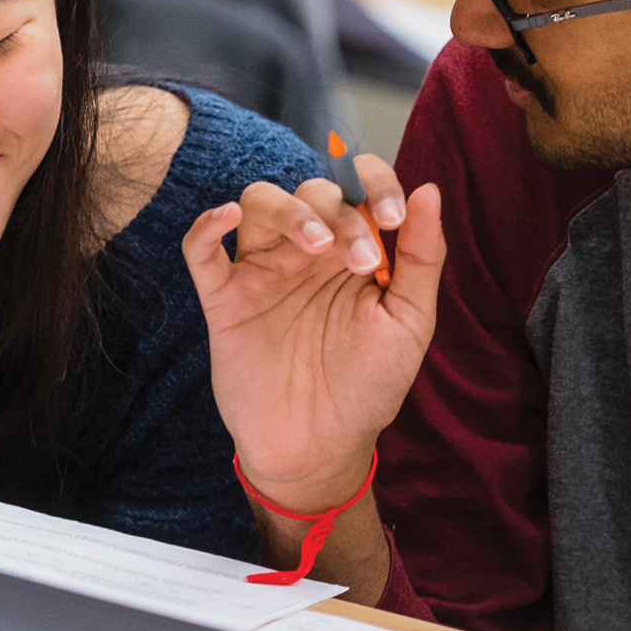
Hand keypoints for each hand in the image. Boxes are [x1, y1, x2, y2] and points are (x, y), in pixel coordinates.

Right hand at [184, 155, 442, 511]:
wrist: (320, 448)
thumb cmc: (368, 385)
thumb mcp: (409, 322)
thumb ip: (422, 256)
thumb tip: (429, 189)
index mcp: (353, 250)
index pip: (359, 187)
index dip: (377, 183)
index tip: (394, 216)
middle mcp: (306, 252)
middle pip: (312, 191)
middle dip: (341, 215)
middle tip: (361, 264)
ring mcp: (262, 272)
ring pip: (259, 202)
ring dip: (288, 210)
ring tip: (314, 246)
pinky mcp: (224, 300)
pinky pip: (201, 249)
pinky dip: (206, 225)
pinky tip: (226, 217)